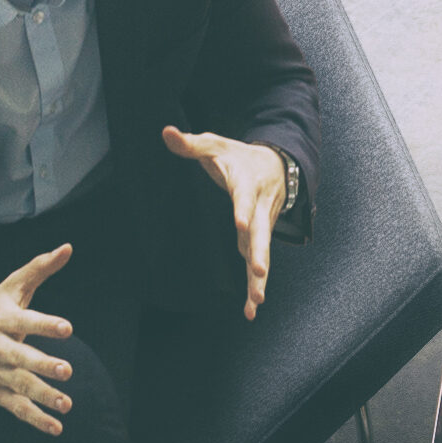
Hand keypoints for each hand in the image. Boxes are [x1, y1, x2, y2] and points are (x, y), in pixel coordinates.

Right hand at [0, 243, 79, 433]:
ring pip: (21, 386)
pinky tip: (56, 427)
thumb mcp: (11, 288)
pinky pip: (17, 407)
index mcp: (3, 320)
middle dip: (43, 365)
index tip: (67, 328)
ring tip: (66, 404)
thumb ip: (39, 269)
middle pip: (21, 358)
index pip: (26, 321)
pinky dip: (36, 419)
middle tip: (66, 370)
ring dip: (44, 396)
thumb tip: (68, 248)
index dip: (46, 324)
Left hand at [161, 124, 285, 319]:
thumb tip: (165, 133)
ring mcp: (262, 226)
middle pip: (261, 234)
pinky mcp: (258, 240)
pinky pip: (258, 264)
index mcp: (248, 185)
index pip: (245, 199)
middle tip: (260, 272)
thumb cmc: (238, 156)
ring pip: (262, 254)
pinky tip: (252, 309)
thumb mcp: (216, 145)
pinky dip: (255, 286)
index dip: (244, 211)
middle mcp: (260, 209)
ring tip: (257, 302)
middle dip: (260, 254)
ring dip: (260, 279)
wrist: (276, 165)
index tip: (240, 225)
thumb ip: (191, 144)